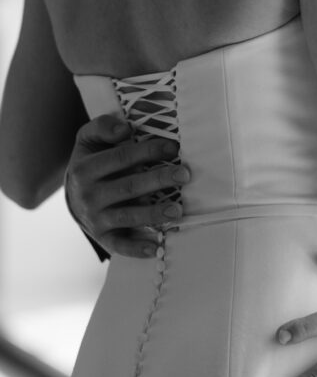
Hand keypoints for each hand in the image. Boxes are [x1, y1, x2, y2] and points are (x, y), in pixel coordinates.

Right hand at [65, 114, 189, 257]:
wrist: (72, 194)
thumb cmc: (90, 160)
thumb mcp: (88, 138)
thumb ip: (102, 127)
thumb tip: (124, 130)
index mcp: (86, 168)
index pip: (121, 158)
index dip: (148, 151)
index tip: (173, 148)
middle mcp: (89, 195)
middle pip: (129, 187)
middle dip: (159, 180)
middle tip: (184, 175)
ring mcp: (95, 218)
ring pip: (128, 216)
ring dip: (154, 214)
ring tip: (178, 210)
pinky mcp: (102, 236)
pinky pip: (119, 245)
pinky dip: (137, 249)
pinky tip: (157, 248)